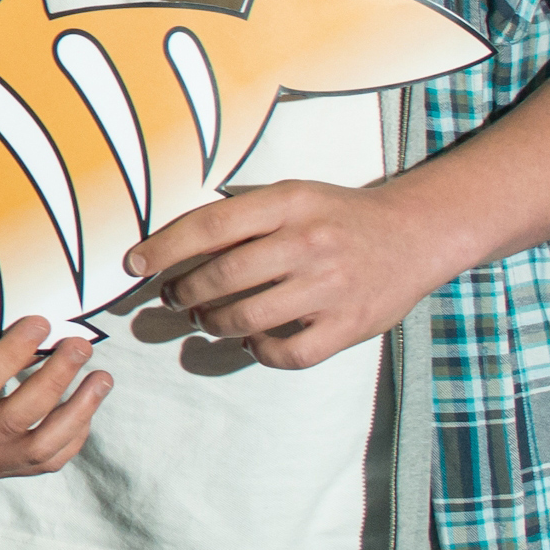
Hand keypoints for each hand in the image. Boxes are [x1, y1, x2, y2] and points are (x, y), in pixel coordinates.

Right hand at [0, 318, 109, 477]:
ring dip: (78, 411)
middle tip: (79, 344)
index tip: (40, 323)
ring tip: (102, 377)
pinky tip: (88, 403)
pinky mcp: (0, 471)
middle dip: (55, 378)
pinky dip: (74, 433)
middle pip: (15, 419)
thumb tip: (23, 319)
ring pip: (40, 449)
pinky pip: (47, 461)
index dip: (11, 353)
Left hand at [128, 179, 462, 370]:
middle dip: (184, 292)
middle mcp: (308, 242)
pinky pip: (288, 352)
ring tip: (207, 318)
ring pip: (247, 318)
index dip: (163, 248)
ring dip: (214, 323)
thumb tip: (171, 244)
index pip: (208, 226)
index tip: (134, 264)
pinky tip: (253, 340)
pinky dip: (260, 351)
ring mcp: (331, 287)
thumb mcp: (291, 196)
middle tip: (175, 298)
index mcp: (288, 203)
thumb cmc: (338, 215)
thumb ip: (241, 217)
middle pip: (222, 276)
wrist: (416, 233)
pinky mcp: (349, 325)